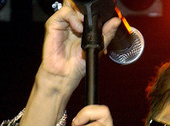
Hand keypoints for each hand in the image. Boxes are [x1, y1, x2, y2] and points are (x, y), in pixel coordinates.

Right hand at [19, 2, 120, 125]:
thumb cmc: (78, 63)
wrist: (66, 74)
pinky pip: (64, 13)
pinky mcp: (53, 25)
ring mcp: (63, 22)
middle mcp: (72, 22)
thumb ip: (107, 33)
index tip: (103, 11)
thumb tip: (116, 21)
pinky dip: (73, 18)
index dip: (93, 9)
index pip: (86, 9)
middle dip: (86, 9)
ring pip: (71, 5)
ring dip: (81, 14)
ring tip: (85, 28)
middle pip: (77, 4)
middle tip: (92, 19)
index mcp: (82, 25)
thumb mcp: (99, 47)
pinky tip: (78, 29)